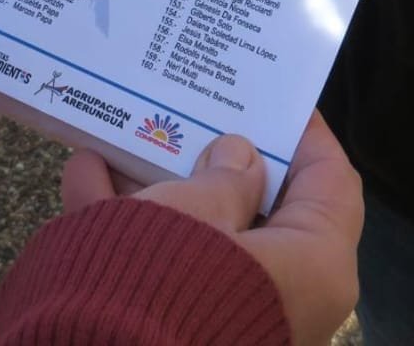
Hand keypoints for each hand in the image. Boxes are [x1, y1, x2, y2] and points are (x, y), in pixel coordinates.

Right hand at [61, 111, 362, 344]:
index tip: (271, 91)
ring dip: (156, 185)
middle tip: (195, 109)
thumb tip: (241, 156)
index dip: (302, 131)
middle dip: (214, 157)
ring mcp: (222, 312)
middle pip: (256, 208)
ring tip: (126, 133)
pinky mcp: (169, 325)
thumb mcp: (198, 210)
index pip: (331, 182)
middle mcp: (279, 296)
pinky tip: (83, 172)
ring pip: (197, 234)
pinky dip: (120, 224)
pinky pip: (155, 266)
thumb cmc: (169, 280)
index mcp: (312, 267)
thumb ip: (224, 174)